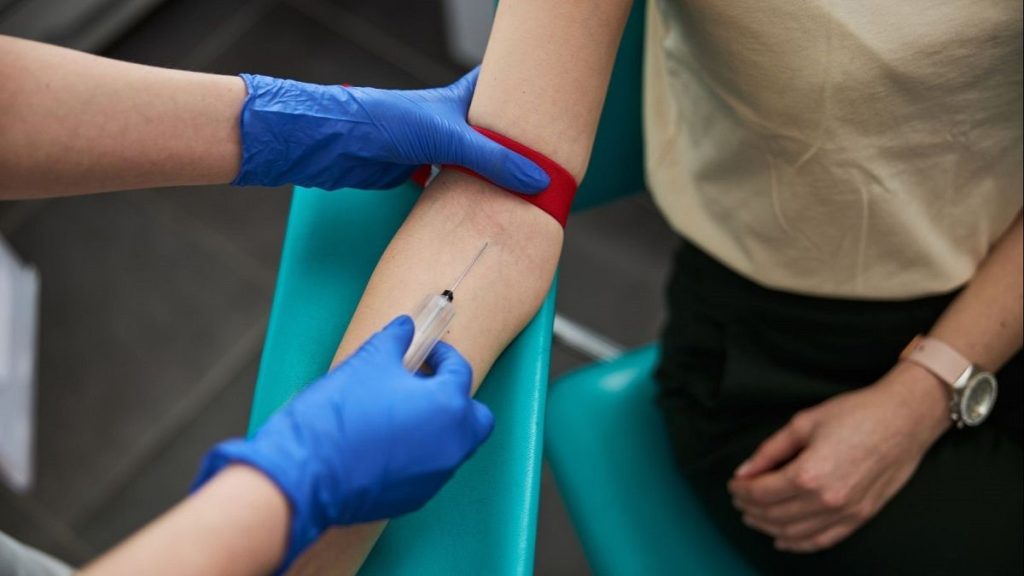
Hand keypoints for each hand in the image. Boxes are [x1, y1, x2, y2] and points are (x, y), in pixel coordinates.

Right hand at [191, 316, 494, 568]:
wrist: (306, 473)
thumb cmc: (340, 415)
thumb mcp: (369, 361)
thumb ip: (396, 340)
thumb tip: (407, 327)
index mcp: (449, 407)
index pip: (460, 371)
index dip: (441, 354)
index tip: (424, 350)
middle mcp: (452, 444)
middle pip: (474, 417)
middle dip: (455, 397)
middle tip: (423, 384)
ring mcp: (436, 475)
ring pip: (453, 444)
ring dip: (437, 424)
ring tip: (399, 410)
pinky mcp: (415, 497)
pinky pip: (429, 468)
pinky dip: (419, 452)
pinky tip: (385, 441)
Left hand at [231, 68, 549, 191]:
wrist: (335, 144)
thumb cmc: (383, 122)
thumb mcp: (447, 137)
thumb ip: (493, 160)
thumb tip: (539, 179)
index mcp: (457, 100)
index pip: (496, 86)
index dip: (522, 89)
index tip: (551, 98)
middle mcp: (447, 121)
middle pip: (489, 130)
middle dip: (513, 142)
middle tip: (545, 155)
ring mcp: (431, 147)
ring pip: (471, 161)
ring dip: (490, 173)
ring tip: (522, 186)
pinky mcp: (416, 171)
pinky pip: (450, 184)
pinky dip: (466, 194)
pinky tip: (480, 207)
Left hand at [728, 362, 950, 552]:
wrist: (905, 419)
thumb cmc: (856, 414)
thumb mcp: (803, 423)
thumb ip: (770, 451)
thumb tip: (744, 471)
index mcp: (809, 473)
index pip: (762, 493)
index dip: (742, 490)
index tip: (733, 484)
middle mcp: (827, 499)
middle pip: (775, 515)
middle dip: (750, 509)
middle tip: (739, 499)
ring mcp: (846, 512)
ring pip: (795, 532)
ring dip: (769, 527)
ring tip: (753, 517)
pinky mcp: (861, 516)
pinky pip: (824, 540)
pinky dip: (799, 543)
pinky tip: (783, 539)